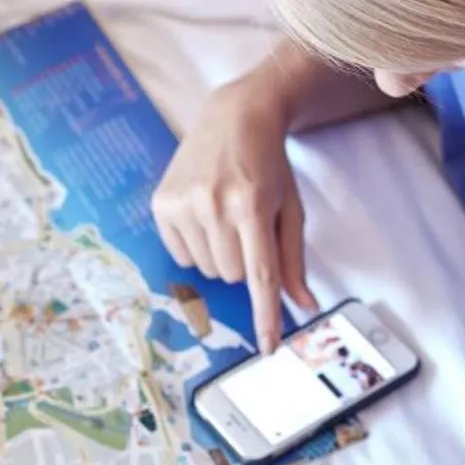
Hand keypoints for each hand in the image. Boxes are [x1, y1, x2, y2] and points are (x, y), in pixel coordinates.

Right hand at [151, 71, 317, 352]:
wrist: (233, 117)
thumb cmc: (269, 165)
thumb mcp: (291, 207)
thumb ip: (294, 259)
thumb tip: (303, 304)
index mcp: (252, 205)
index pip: (260, 276)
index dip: (265, 316)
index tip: (268, 347)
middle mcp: (214, 205)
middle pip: (232, 275)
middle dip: (244, 263)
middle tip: (248, 230)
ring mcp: (184, 204)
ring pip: (207, 270)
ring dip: (220, 256)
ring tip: (226, 219)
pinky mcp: (162, 204)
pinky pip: (182, 256)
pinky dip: (196, 246)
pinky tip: (203, 216)